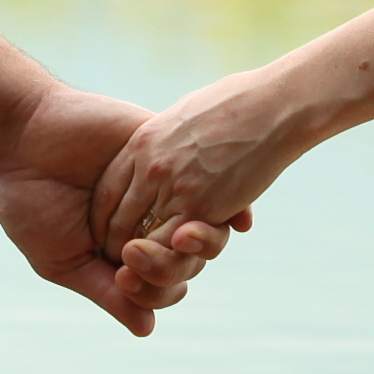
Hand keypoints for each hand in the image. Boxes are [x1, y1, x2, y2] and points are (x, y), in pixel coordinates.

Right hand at [0, 82, 239, 335]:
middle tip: (135, 251)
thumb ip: (106, 291)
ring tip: (179, 235)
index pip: (161, 283)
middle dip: (173, 265)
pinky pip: (212, 178)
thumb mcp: (62, 259)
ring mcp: (162, 186)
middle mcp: (148, 220)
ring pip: (205, 223)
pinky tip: (236, 218)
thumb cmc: (29, 202)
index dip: (155, 290)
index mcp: (124, 249)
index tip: (124, 278)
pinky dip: (231, 201)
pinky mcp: (170, 151)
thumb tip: (147, 329)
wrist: (18, 136)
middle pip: (187, 257)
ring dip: (202, 240)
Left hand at [94, 63, 312, 262]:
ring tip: (144, 268)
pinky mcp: (203, 207)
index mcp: (141, 143)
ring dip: (141, 260)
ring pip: (140, 240)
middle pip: (115, 221)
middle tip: (123, 261)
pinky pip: (172, 245)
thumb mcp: (181, 117)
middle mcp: (151, 168)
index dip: (102, 220)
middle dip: (115, 246)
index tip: (110, 233)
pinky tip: (175, 258)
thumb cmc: (233, 105)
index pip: (105, 193)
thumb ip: (162, 141)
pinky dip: (169, 257)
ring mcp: (176, 189)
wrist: (271, 107)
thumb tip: (159, 151)